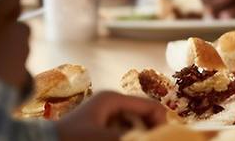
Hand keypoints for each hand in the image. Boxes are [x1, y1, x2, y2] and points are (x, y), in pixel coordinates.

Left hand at [54, 91, 168, 140]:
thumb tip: (157, 137)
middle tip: (147, 140)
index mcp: (114, 98)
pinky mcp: (100, 126)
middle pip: (145, 117)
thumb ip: (134, 139)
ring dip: (137, 136)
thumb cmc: (70, 140)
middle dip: (148, 132)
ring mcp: (105, 114)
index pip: (152, 107)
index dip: (162, 124)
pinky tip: (122, 140)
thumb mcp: (104, 139)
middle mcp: (112, 102)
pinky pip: (124, 132)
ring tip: (134, 140)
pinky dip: (127, 137)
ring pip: (135, 127)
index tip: (164, 139)